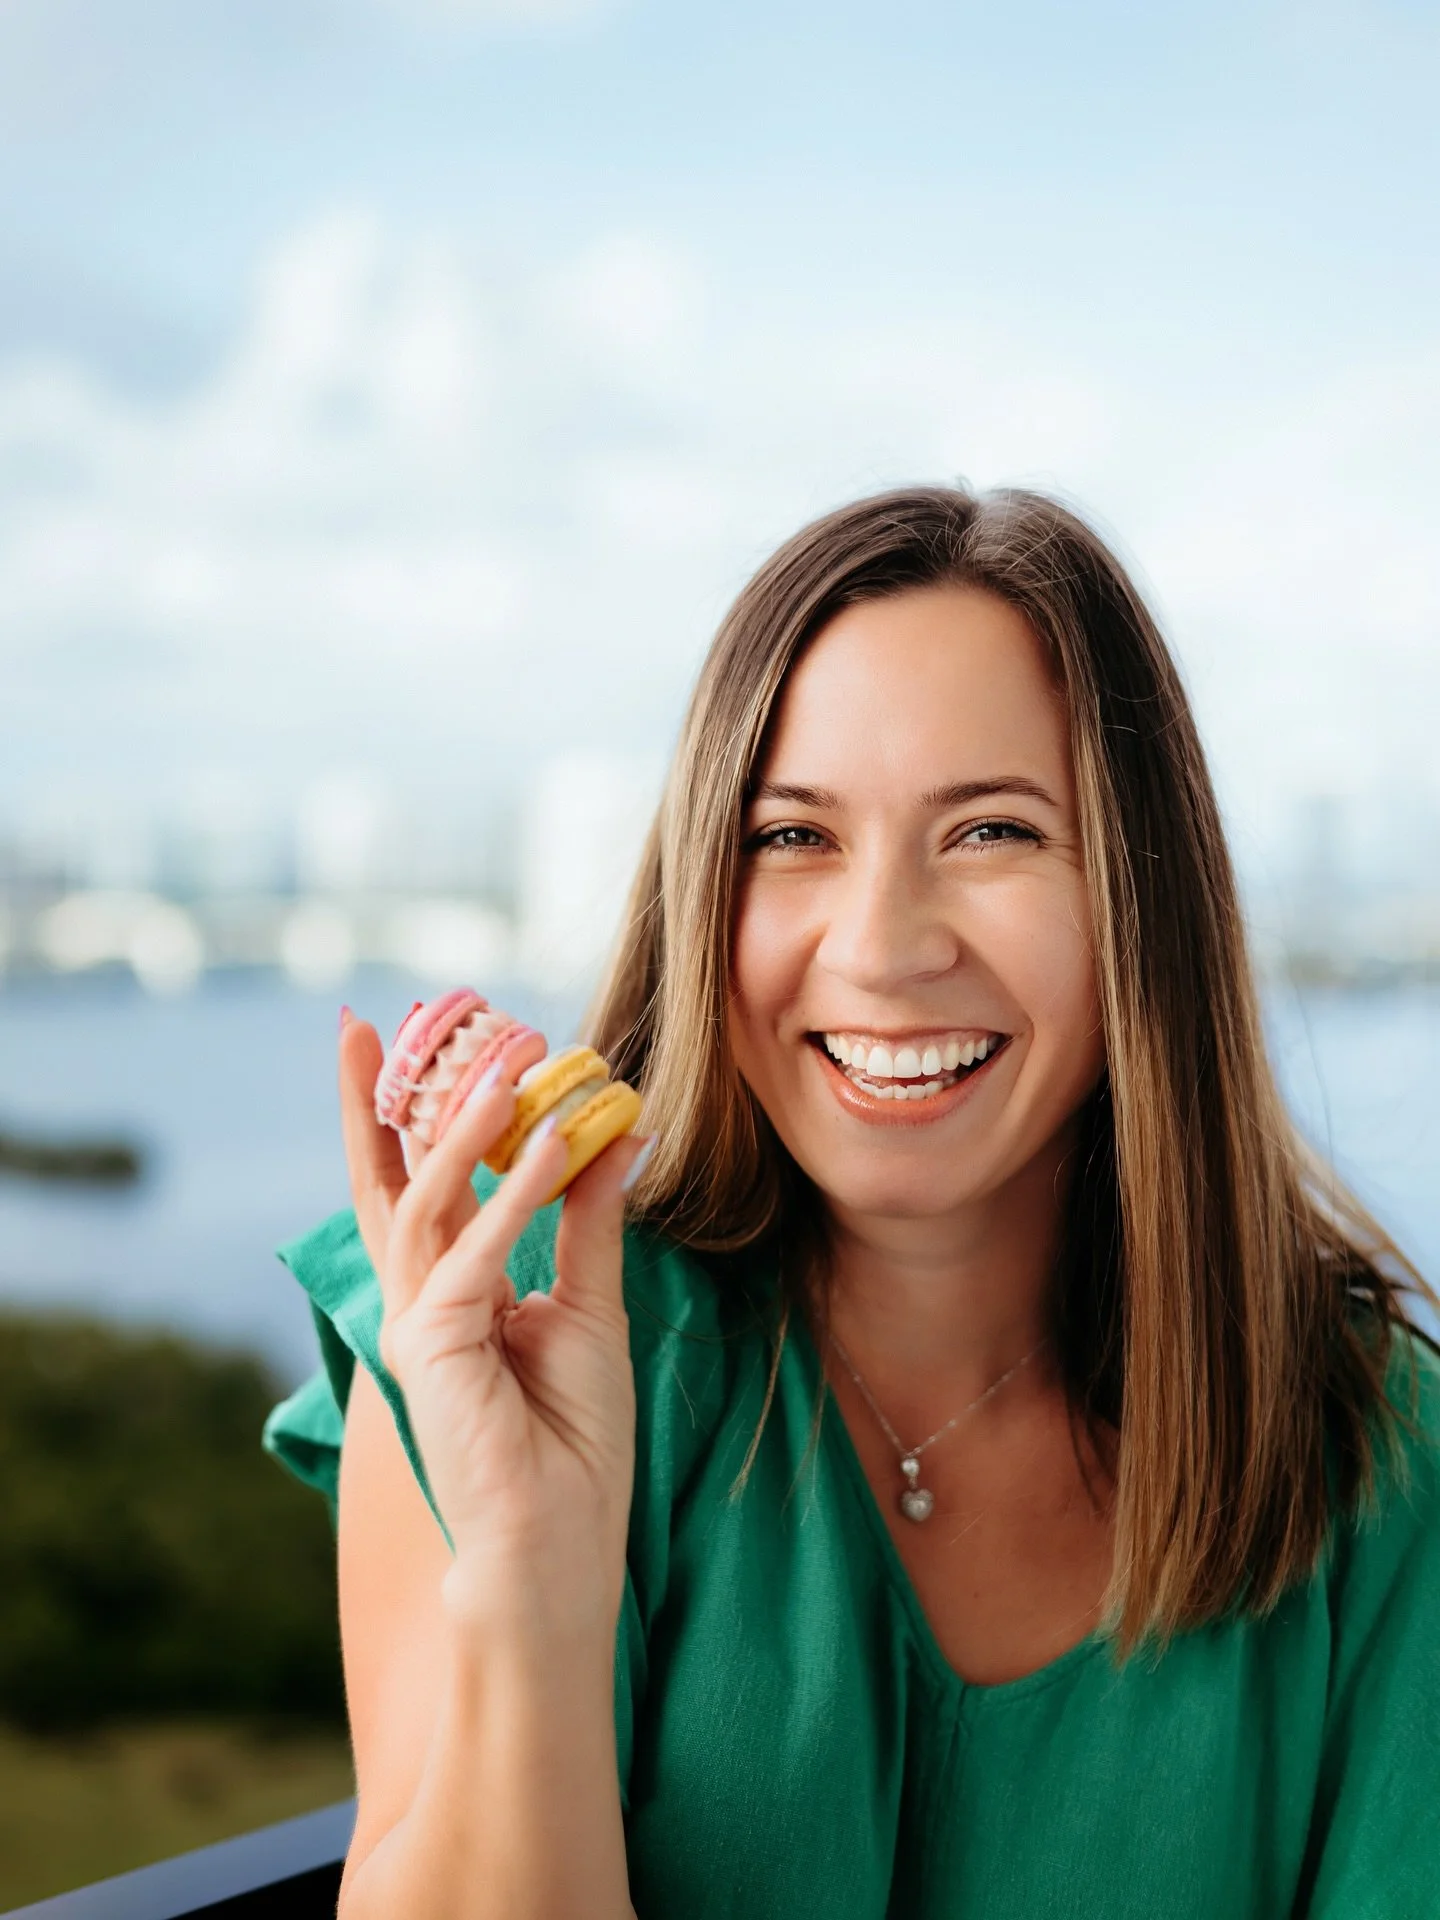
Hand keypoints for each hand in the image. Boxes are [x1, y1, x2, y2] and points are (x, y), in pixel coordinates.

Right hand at [338, 1013, 646, 1642]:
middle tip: (390, 1018)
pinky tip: (555, 1140)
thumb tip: (614, 1130)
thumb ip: (590, 1217)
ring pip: (426, 1199)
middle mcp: (421, 1297)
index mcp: (452, 1288)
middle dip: (386, 1097)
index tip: (408, 1038)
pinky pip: (475, 1249)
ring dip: (466, 1123)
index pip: (420, 1184)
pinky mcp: (434, 1344)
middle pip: (390, 1178)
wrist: (560, 1540)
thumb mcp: (592, 1302)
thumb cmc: (574, 1437)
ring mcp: (418, 1320)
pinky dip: (516, 1191)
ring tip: (508, 1057)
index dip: (407, 1115)